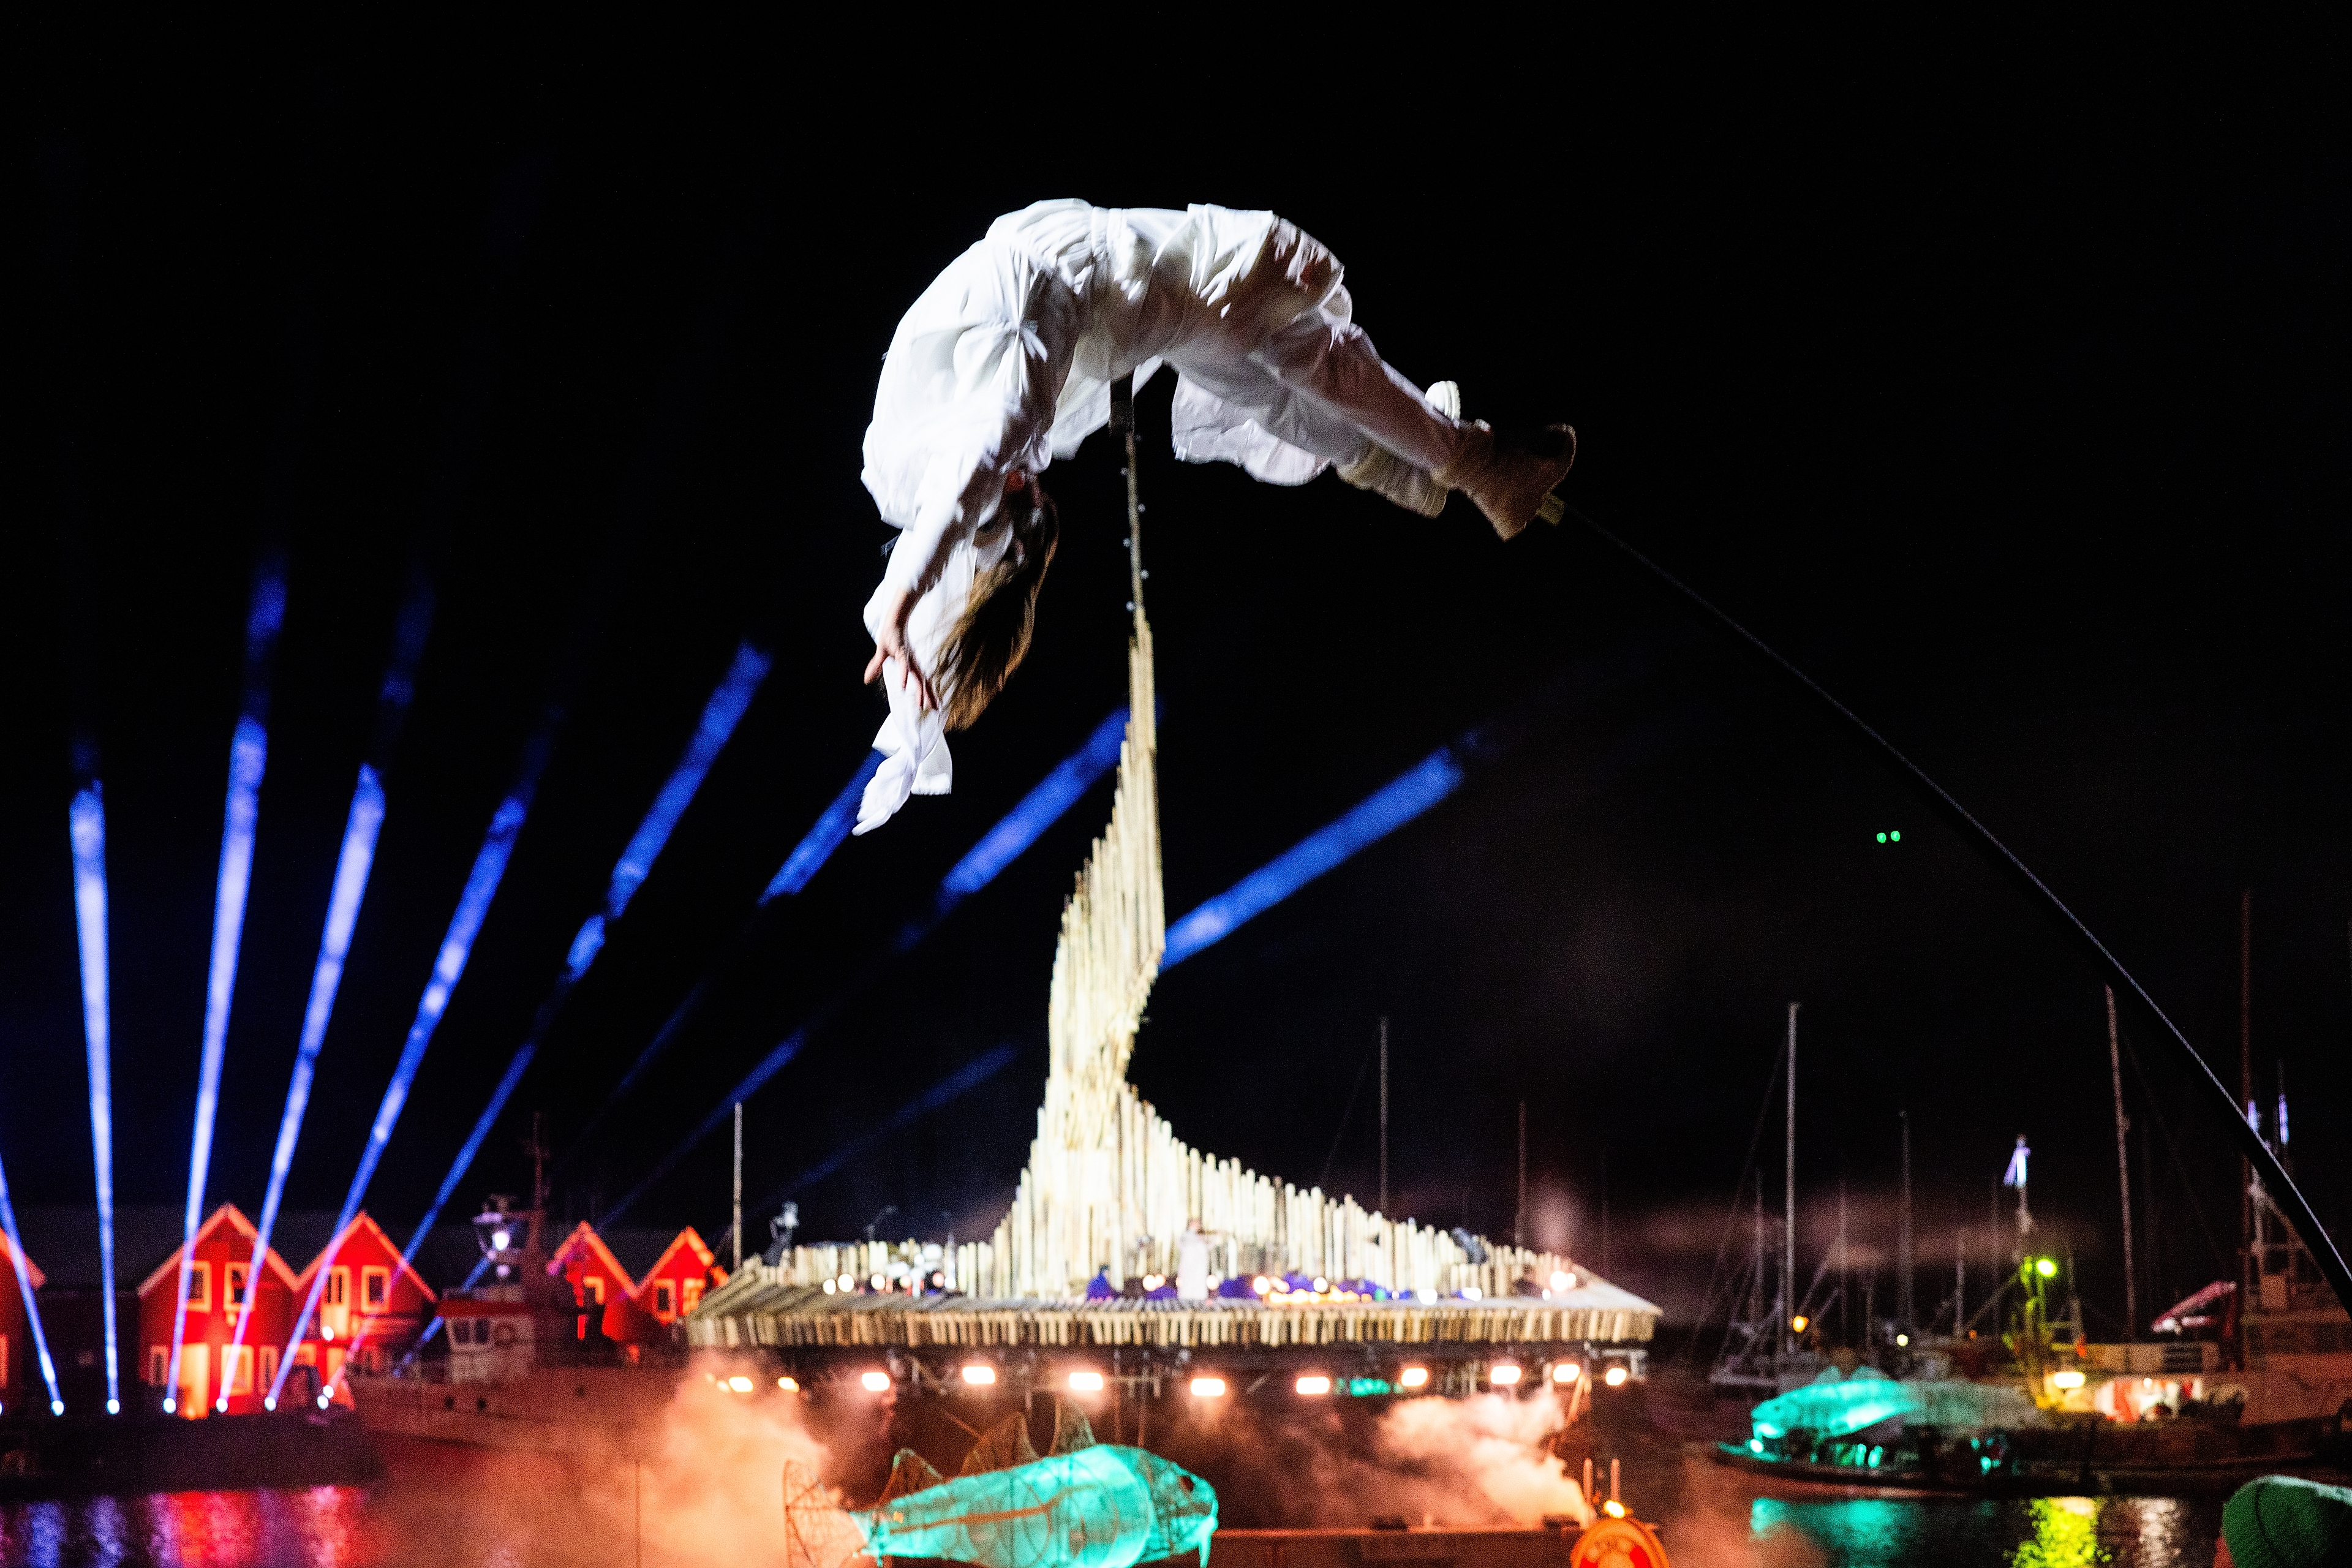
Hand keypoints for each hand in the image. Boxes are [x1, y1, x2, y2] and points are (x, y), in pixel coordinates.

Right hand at [863, 588, 935, 711]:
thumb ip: (875, 668)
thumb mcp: (881, 656)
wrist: (893, 621)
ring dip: (920, 691)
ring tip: (922, 705)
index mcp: (911, 665)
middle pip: (923, 682)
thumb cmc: (891, 637)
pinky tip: (903, 687)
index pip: (921, 682)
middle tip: (933, 710)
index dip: (927, 693)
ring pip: (917, 677)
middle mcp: (912, 664)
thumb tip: (866, 680)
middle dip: (928, 696)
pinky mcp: (902, 653)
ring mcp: (908, 659)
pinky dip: (904, 677)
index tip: (932, 706)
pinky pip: (904, 667)